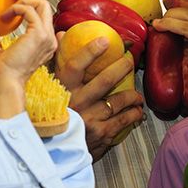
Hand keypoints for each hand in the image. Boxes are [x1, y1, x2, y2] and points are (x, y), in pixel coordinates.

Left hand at [0, 0, 56, 118]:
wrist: (7, 83)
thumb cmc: (5, 74)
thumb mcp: (0, 53)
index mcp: (44, 44)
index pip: (41, 16)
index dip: (28, 4)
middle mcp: (49, 39)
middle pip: (44, 6)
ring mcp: (47, 37)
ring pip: (41, 4)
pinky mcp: (40, 34)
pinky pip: (30, 11)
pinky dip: (17, 8)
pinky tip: (5, 14)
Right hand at [56, 37, 143, 160]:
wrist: (55, 153)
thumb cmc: (54, 116)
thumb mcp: (50, 89)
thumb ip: (56, 62)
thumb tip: (61, 34)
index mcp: (62, 91)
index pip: (75, 66)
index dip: (90, 51)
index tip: (105, 40)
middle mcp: (76, 104)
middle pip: (104, 81)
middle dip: (121, 68)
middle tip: (130, 61)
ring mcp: (89, 120)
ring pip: (118, 102)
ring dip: (132, 96)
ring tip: (137, 96)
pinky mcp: (101, 135)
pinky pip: (123, 121)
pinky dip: (133, 115)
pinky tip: (137, 112)